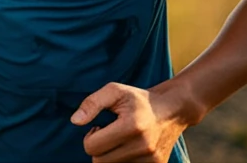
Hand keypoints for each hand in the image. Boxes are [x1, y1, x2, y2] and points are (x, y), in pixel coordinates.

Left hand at [70, 82, 187, 162]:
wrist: (171, 110)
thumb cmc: (138, 99)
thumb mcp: (114, 91)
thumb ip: (92, 103)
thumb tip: (75, 121)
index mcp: (132, 126)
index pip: (92, 147)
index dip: (90, 136)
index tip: (98, 127)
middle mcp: (144, 146)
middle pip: (100, 162)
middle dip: (98, 148)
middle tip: (107, 134)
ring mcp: (152, 160)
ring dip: (111, 156)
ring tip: (119, 140)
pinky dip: (122, 161)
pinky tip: (128, 148)